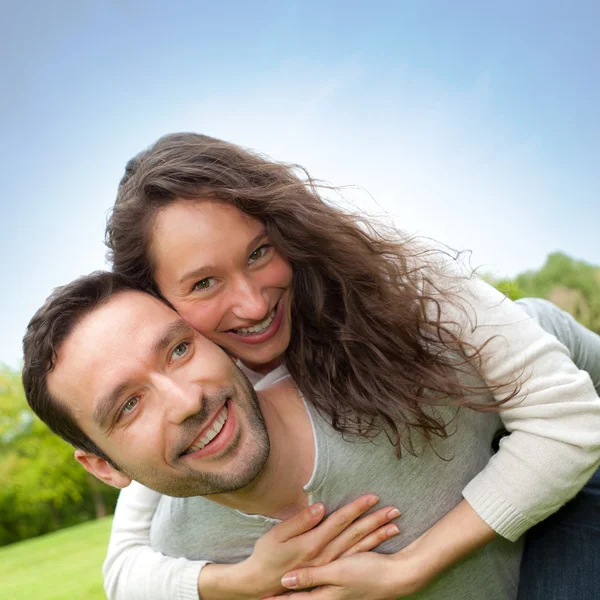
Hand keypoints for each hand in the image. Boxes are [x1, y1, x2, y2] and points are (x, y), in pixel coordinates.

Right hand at [200, 494, 400, 598]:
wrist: (261, 585)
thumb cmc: (266, 557)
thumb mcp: (276, 537)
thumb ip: (299, 522)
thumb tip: (320, 508)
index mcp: (313, 544)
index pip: (340, 521)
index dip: (356, 508)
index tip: (372, 497)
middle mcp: (326, 555)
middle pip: (355, 533)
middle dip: (375, 519)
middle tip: (393, 508)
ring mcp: (330, 566)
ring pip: (359, 546)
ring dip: (378, 533)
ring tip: (395, 522)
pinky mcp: (331, 573)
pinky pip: (355, 558)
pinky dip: (370, 548)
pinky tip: (381, 539)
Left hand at [269, 551, 427, 599]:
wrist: (397, 576)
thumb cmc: (367, 574)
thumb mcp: (336, 573)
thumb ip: (312, 577)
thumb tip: (286, 580)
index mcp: (324, 595)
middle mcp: (329, 598)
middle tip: (265, 599)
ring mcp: (337, 594)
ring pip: (312, 598)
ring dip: (298, 595)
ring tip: (280, 596)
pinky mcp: (345, 586)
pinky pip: (323, 593)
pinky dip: (312, 591)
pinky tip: (309, 590)